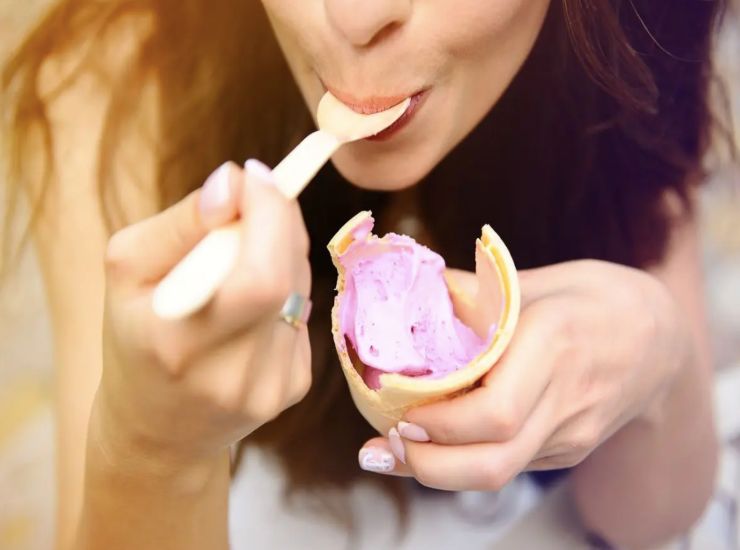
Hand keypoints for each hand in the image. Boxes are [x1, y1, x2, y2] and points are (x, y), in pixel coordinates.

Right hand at [93, 160, 311, 468]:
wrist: (158, 429)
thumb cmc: (136, 337)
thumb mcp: (128, 271)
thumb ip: (181, 223)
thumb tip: (235, 183)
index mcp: (178, 345)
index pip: (258, 277)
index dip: (270, 216)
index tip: (255, 176)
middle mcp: (232, 376)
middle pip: (288, 279)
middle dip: (279, 222)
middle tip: (257, 200)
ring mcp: (269, 388)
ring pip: (300, 290)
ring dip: (282, 254)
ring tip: (244, 256)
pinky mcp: (292, 389)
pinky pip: (301, 315)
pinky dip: (284, 291)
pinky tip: (252, 303)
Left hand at [358, 260, 688, 489]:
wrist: (661, 337)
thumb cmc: (594, 298)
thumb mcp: (538, 279)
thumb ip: (474, 292)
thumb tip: (409, 294)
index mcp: (555, 344)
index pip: (495, 412)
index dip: (439, 423)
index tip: (398, 409)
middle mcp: (565, 399)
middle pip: (493, 462)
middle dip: (427, 465)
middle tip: (384, 443)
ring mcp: (571, 432)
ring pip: (499, 474)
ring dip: (438, 471)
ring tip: (394, 448)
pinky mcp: (568, 449)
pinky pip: (510, 465)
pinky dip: (463, 461)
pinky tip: (434, 443)